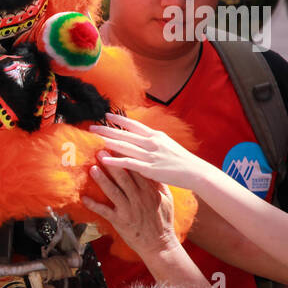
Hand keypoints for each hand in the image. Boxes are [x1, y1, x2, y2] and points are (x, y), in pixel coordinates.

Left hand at [81, 157, 178, 257]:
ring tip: (92, 168)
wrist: (160, 244)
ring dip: (101, 179)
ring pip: (113, 191)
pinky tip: (83, 197)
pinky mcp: (120, 221)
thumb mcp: (167, 200)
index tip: (118, 146)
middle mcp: (139, 198)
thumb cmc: (163, 221)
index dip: (127, 157)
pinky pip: (104, 211)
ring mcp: (128, 210)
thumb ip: (159, 184)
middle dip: (111, 163)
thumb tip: (155, 169)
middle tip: (101, 151)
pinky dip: (93, 204)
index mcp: (150, 191)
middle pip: (124, 177)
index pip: (138, 169)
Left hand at [90, 113, 211, 190]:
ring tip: (93, 138)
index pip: (134, 124)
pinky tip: (103, 159)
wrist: (196, 172)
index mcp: (156, 136)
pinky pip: (128, 163)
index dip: (119, 119)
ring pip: (124, 146)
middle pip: (124, 134)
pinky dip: (115, 160)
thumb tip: (146, 136)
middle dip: (107, 130)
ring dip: (108, 141)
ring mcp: (150, 155)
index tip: (106, 115)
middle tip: (91, 127)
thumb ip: (155, 141)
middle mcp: (151, 143)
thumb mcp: (168, 145)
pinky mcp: (149, 168)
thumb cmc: (182, 161)